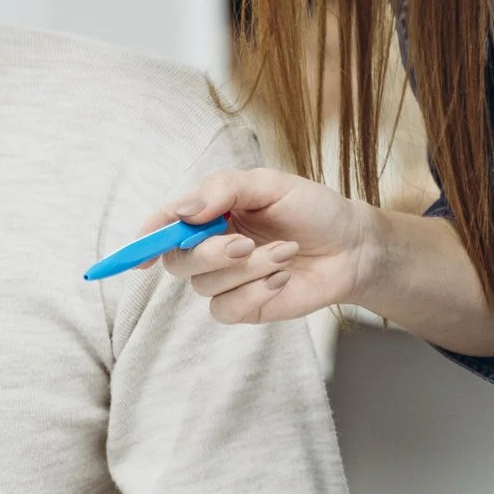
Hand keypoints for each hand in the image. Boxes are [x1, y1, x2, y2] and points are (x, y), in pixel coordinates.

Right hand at [152, 168, 377, 322]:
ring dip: (248, 269)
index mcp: (210, 213)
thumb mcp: (270, 184)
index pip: (166, 224)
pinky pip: (227, 309)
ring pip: (206, 285)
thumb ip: (224, 189)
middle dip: (209, 253)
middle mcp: (210, 247)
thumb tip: (184, 209)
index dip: (146, 236)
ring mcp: (226, 280)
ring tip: (286, 252)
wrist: (352, 246)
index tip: (141, 245)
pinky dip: (256, 292)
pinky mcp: (243, 307)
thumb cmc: (312, 209)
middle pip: (177, 261)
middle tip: (245, 243)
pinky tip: (283, 276)